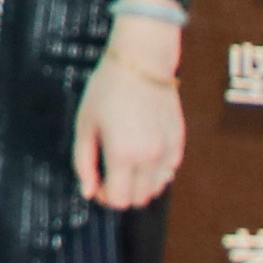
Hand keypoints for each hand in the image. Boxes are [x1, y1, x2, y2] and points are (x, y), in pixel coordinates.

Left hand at [76, 49, 185, 208]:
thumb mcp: (85, 124)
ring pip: (156, 189)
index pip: (119, 200)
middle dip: (121, 193)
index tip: (97, 183)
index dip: (104, 197)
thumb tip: (87, 192)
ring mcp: (168, 150)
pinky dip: (156, 171)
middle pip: (139, 199)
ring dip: (140, 185)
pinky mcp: (179, 141)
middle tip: (109, 174)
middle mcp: (150, 157)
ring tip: (126, 163)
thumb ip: (83, 162)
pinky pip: (169, 171)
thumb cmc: (107, 89)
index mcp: (123, 154)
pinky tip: (143, 153)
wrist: (141, 61)